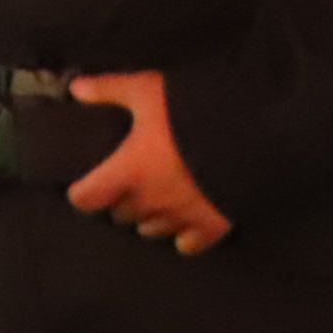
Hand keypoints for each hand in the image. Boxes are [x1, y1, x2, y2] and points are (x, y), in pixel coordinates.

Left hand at [66, 70, 231, 253]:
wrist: (255, 133)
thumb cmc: (194, 110)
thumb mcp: (148, 90)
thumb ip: (111, 89)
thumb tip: (77, 88)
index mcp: (129, 170)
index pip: (86, 197)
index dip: (81, 193)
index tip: (84, 186)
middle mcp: (151, 199)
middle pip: (120, 213)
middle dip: (119, 201)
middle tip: (124, 186)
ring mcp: (182, 216)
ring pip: (150, 229)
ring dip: (147, 218)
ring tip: (152, 203)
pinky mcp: (213, 225)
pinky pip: (190, 244)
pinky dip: (184, 238)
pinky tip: (184, 230)